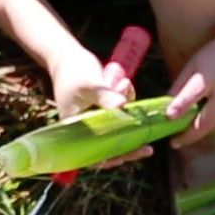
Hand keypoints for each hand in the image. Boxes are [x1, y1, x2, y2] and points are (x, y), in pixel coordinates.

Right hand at [47, 46, 151, 169]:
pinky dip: (126, 103)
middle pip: (109, 147)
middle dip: (129, 145)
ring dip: (129, 115)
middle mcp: (84, 129)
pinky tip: (125, 84)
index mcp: (74, 131)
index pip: (93, 154)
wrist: (67, 56)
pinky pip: (120, 114)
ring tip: (126, 86)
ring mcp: (95, 119)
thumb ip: (105, 97)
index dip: (111, 158)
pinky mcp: (102, 109)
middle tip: (148, 149)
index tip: (129, 155)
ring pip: (118, 129)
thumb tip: (123, 107)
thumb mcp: (90, 85)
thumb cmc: (72, 72)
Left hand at [165, 38, 214, 148]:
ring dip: (201, 131)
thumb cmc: (213, 57)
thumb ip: (179, 87)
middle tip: (175, 142)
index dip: (181, 106)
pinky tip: (208, 119)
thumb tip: (165, 109)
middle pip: (207, 121)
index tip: (168, 117)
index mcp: (209, 77)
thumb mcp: (192, 66)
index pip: (193, 94)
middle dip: (189, 135)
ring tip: (189, 131)